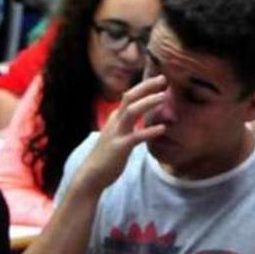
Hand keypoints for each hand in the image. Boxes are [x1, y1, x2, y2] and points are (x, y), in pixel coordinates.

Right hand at [71, 75, 168, 193]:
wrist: (91, 174)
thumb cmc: (106, 155)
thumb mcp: (117, 134)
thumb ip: (127, 124)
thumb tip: (140, 118)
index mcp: (116, 117)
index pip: (129, 96)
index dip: (144, 86)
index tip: (158, 79)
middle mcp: (115, 121)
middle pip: (130, 97)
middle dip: (146, 87)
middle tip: (163, 79)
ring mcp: (117, 133)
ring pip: (131, 112)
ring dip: (148, 103)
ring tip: (163, 97)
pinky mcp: (120, 147)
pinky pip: (136, 137)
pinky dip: (149, 131)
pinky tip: (162, 129)